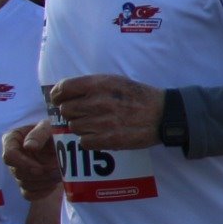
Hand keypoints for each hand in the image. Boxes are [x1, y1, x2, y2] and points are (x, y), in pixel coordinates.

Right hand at [4, 119, 61, 199]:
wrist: (63, 142)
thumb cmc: (53, 130)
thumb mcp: (48, 126)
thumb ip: (39, 134)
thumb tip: (28, 147)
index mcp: (12, 140)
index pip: (9, 156)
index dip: (23, 164)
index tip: (40, 168)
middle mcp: (12, 157)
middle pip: (18, 173)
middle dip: (40, 174)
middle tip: (58, 169)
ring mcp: (18, 171)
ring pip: (25, 184)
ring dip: (45, 182)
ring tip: (60, 173)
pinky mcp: (26, 183)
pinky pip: (29, 195)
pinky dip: (43, 191)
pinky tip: (54, 182)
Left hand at [47, 75, 164, 148]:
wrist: (164, 114)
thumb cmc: (137, 96)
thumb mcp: (115, 81)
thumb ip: (90, 85)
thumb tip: (63, 93)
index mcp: (100, 84)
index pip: (63, 89)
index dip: (58, 95)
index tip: (60, 100)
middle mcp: (99, 102)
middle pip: (66, 110)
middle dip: (73, 113)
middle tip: (85, 114)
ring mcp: (104, 122)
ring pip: (74, 127)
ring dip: (82, 127)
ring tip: (97, 125)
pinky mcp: (109, 139)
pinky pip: (84, 142)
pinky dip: (90, 140)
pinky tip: (101, 135)